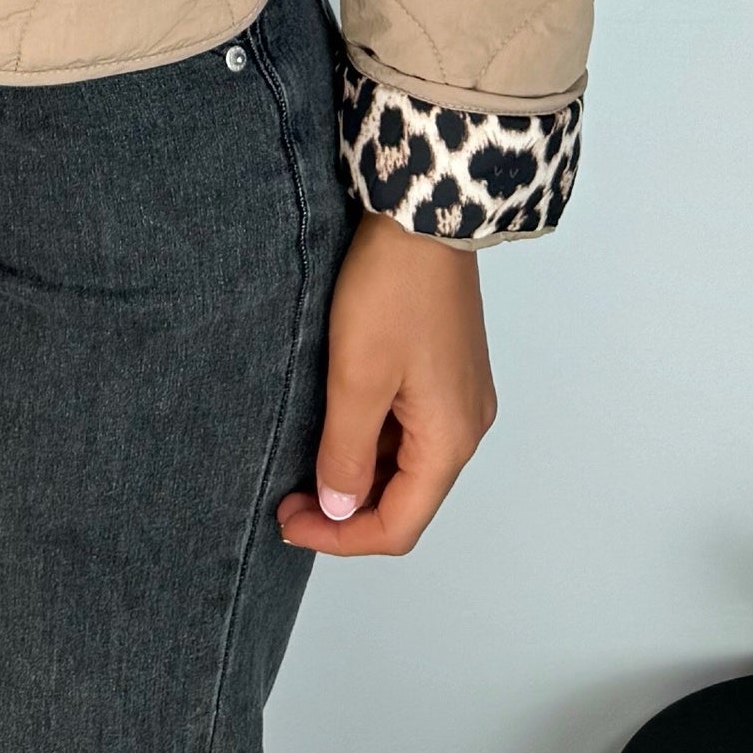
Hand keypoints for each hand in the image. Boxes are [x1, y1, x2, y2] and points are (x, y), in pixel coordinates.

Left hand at [277, 210, 496, 556]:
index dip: (340, 537)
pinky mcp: (446, 370)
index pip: (398, 526)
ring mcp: (459, 397)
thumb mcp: (357, 379)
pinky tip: (334, 425)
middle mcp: (465, 427)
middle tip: (287, 496)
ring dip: (357, 474)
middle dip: (346, 509)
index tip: (287, 521)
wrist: (425, 215)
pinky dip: (372, 441)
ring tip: (303, 464)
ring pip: (406, 464)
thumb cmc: (391, 293)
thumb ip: (347, 454)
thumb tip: (341, 511)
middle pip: (406, 499)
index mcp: (449, 440)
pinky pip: (409, 429)